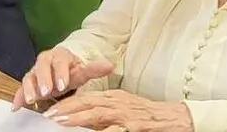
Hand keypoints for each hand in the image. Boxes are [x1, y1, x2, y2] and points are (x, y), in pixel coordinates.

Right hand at [13, 46, 114, 109]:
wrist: (59, 72)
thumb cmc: (70, 72)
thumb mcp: (82, 71)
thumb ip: (94, 69)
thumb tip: (110, 65)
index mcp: (59, 55)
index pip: (59, 61)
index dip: (61, 72)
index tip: (64, 84)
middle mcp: (44, 61)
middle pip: (41, 66)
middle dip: (43, 79)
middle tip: (46, 91)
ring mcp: (34, 72)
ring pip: (29, 77)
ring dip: (29, 88)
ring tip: (32, 99)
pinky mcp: (28, 83)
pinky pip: (20, 89)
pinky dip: (18, 97)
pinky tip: (17, 107)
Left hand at [44, 89, 193, 131]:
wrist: (177, 118)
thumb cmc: (150, 116)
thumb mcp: (126, 109)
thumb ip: (106, 113)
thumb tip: (84, 121)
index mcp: (115, 98)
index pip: (87, 98)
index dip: (68, 104)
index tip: (51, 110)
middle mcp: (119, 103)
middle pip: (88, 103)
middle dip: (67, 109)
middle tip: (49, 116)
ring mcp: (127, 114)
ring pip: (98, 113)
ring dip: (78, 118)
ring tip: (61, 122)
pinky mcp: (136, 126)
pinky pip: (117, 129)